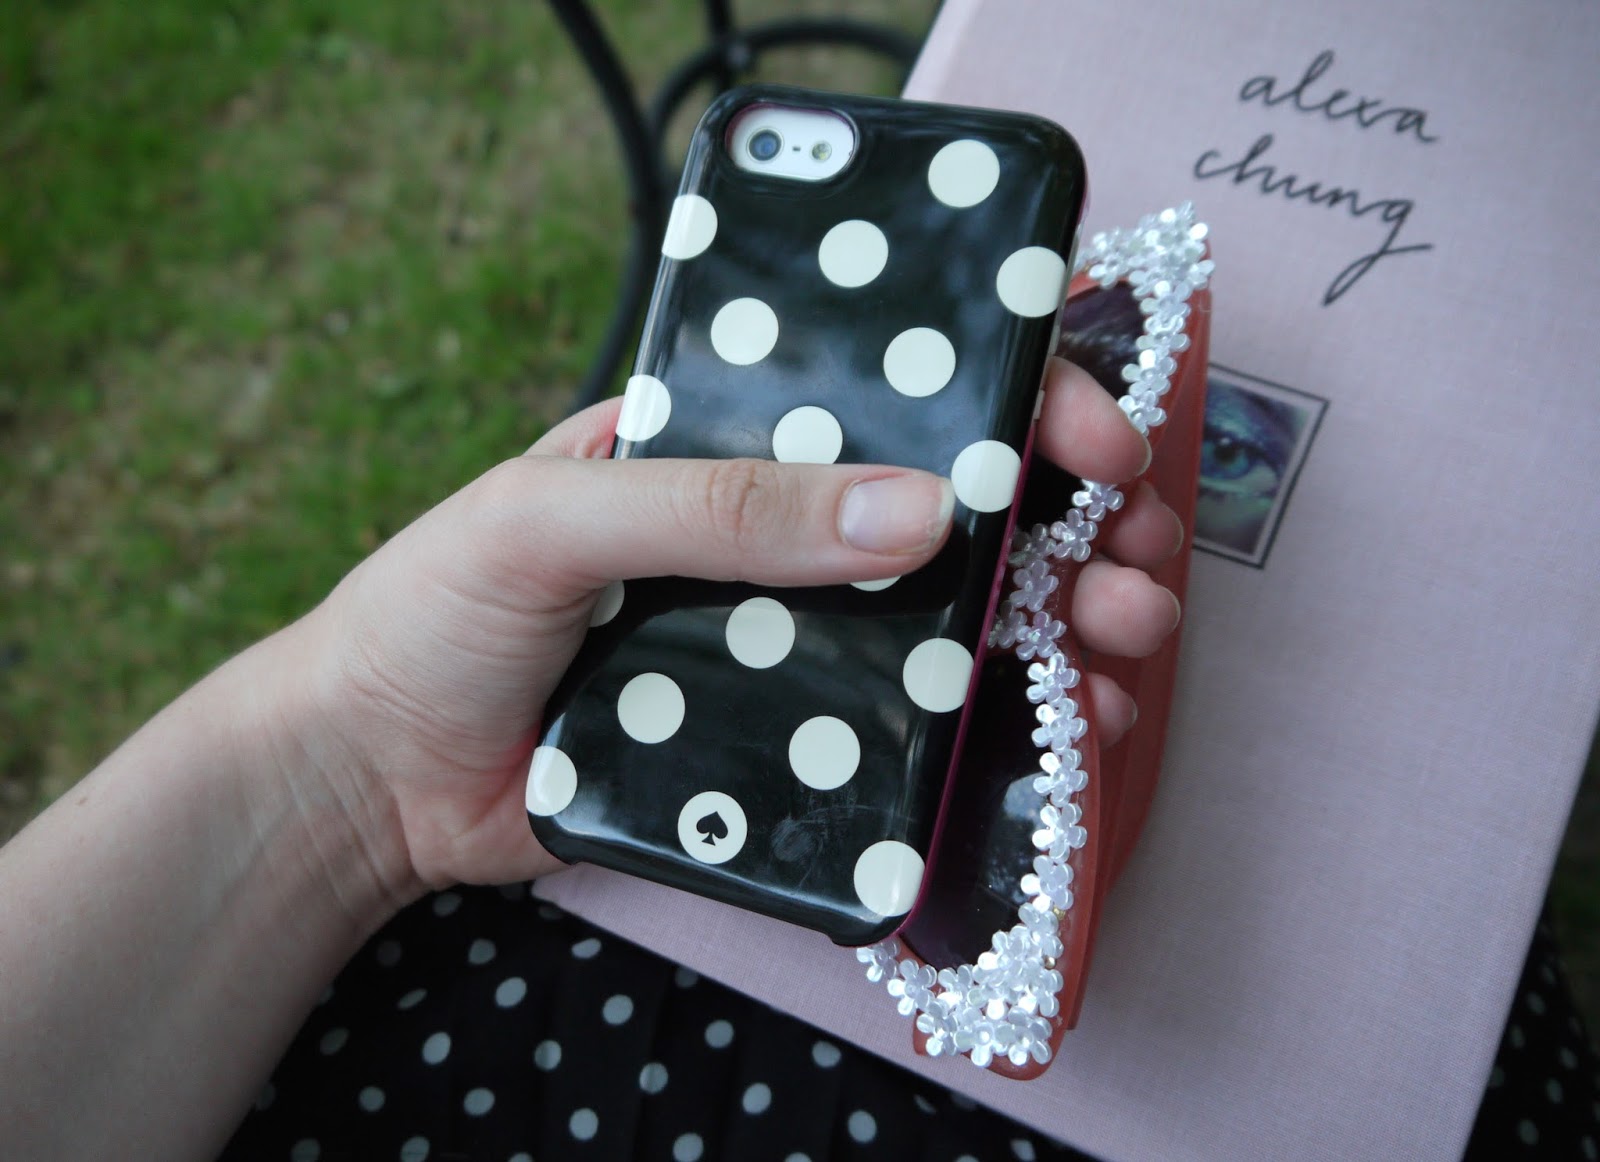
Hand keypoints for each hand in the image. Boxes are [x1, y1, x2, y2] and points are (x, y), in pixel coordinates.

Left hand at [294, 358, 1184, 899]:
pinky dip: (1008, 734)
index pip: (896, 392)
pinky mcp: (790, 745)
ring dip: (1069, 627)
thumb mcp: (553, 520)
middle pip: (964, 512)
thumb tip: (918, 509)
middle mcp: (781, 536)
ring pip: (964, 625)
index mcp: (731, 441)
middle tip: (1143, 561)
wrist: (368, 782)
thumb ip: (724, 507)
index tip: (1092, 444)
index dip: (1015, 400)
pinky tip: (1072, 736)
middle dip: (1077, 526)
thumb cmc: (432, 613)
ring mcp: (795, 643)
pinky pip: (917, 735)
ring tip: (1128, 649)